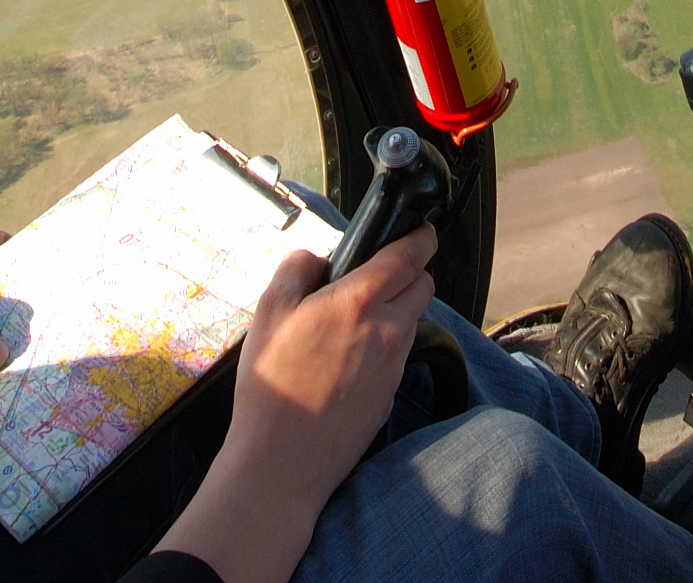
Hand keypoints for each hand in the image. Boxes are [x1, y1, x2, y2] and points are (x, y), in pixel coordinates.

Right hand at [152, 225, 437, 582]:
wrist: (282, 460)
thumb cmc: (271, 384)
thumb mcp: (268, 312)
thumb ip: (295, 270)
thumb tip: (316, 258)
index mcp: (358, 302)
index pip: (409, 256)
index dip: (420, 237)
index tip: (420, 230)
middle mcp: (387, 331)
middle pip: (424, 286)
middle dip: (412, 272)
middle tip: (381, 274)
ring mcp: (393, 367)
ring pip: (412, 322)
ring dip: (397, 311)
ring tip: (355, 321)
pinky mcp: (390, 397)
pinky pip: (398, 358)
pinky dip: (386, 347)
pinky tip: (349, 361)